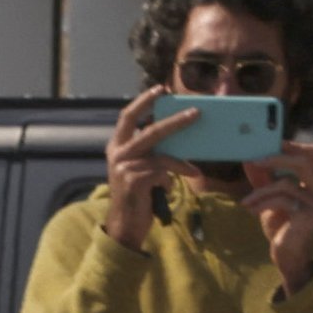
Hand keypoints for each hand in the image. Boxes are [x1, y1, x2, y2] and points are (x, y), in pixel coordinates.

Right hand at [104, 88, 202, 244]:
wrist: (124, 223)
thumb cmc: (136, 193)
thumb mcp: (139, 167)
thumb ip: (149, 150)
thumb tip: (176, 132)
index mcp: (117, 146)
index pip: (128, 117)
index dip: (144, 101)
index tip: (161, 88)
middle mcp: (118, 153)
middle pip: (150, 130)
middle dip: (175, 121)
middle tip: (196, 112)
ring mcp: (124, 167)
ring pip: (161, 154)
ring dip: (181, 161)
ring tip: (195, 169)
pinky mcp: (133, 180)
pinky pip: (162, 173)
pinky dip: (170, 180)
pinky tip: (168, 188)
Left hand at [242, 135, 312, 291]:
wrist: (287, 253)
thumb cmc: (281, 224)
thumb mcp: (270, 197)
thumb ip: (264, 178)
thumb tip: (249, 158)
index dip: (295, 145)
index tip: (271, 143)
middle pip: (306, 160)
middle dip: (279, 157)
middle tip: (255, 160)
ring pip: (287, 182)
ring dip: (261, 190)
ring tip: (247, 201)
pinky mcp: (307, 215)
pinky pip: (282, 200)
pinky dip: (262, 203)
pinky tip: (251, 210)